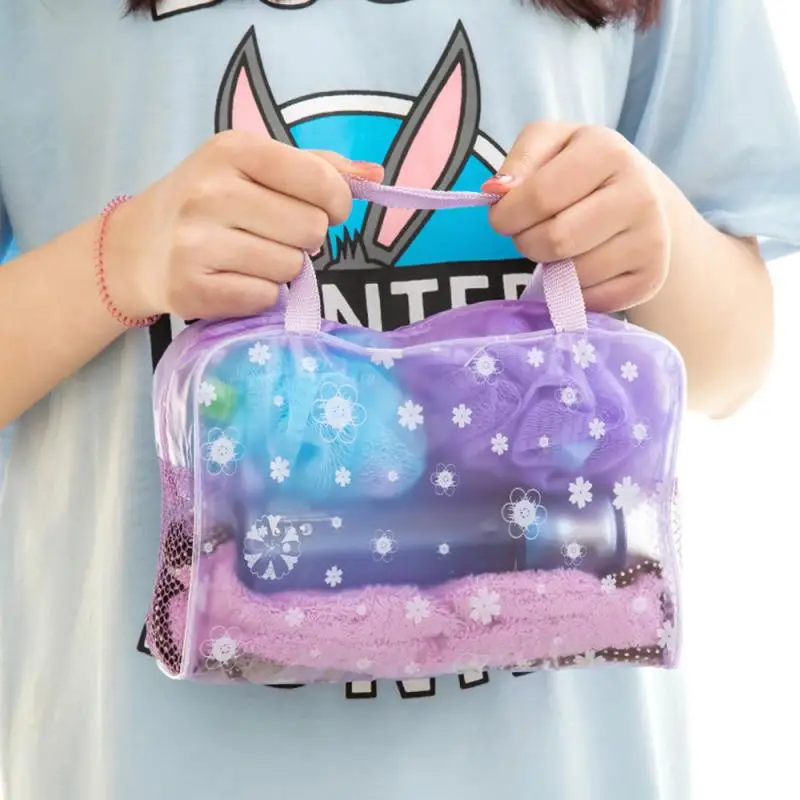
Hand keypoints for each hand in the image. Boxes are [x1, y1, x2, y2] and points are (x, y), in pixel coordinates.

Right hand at [105, 130, 382, 319]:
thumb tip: (375, 174)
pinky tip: (234, 278)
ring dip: (282, 268)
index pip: (323, 182)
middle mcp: (211, 192)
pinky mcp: (192, 289)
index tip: (323, 208)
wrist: (138, 246)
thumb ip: (319, 167)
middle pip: (312, 230)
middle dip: (305, 237)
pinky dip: (260, 294)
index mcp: (233, 149)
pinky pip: (265, 298)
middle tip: (274, 234)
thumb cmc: (210, 200)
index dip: (337, 203)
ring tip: (249, 255)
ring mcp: (196, 243)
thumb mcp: (256, 167)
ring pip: (291, 268)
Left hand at [483, 122, 669, 312]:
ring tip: (560, 247)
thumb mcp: (549, 145)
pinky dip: (573, 290)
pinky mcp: (651, 277)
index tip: (504, 216)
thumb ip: (519, 161)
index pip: (538, 197)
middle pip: (555, 241)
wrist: (641, 198)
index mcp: (608, 152)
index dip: (507, 215)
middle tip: (532, 233)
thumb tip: (497, 190)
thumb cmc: (582, 171)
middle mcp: (639, 194)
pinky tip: (581, 266)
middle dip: (527, 242)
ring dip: (551, 268)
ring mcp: (651, 239)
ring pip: (572, 275)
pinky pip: (590, 300)